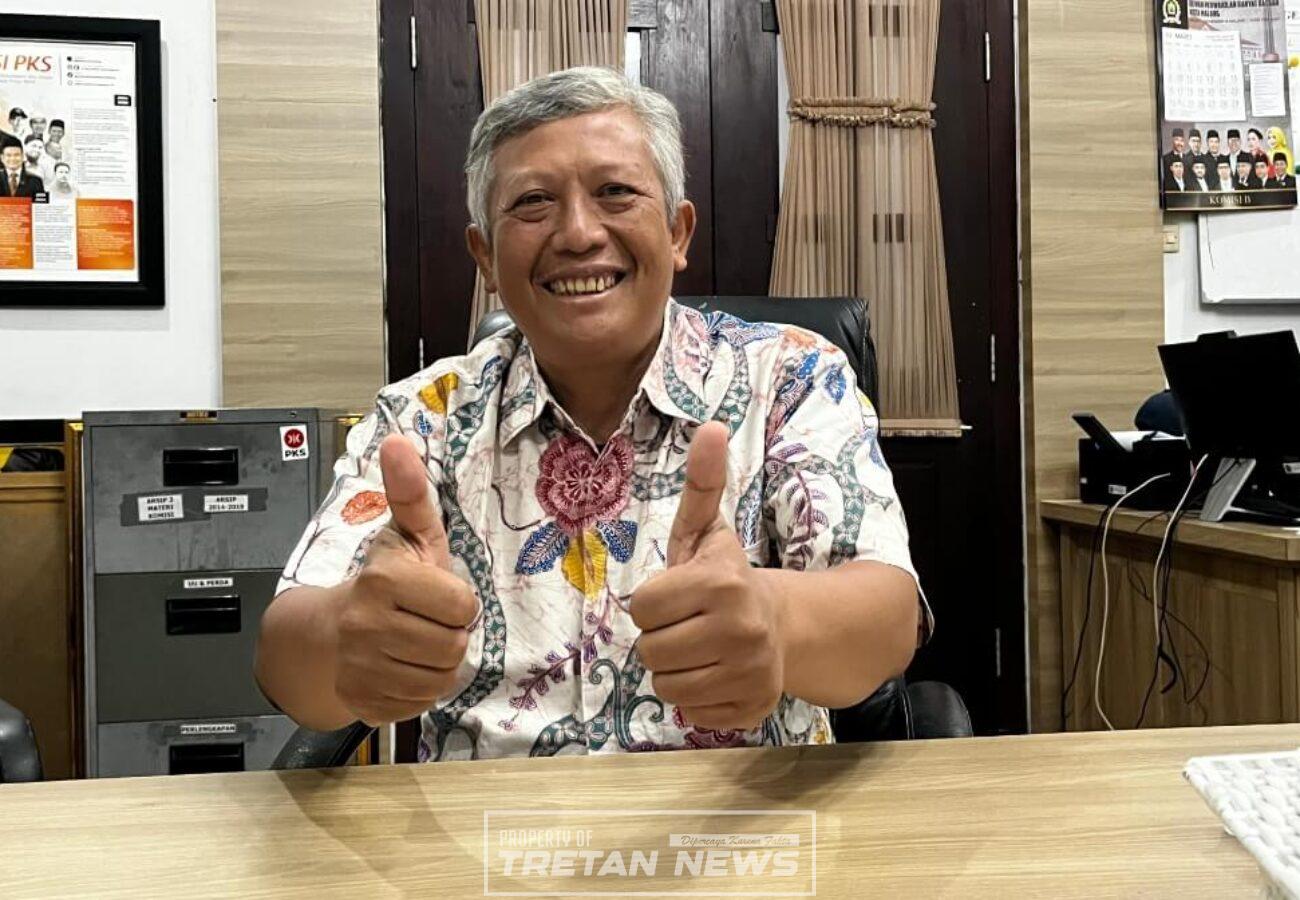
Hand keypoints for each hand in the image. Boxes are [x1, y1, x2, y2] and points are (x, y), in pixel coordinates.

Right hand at [332, 434, 477, 725]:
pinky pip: (421, 702)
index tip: (436, 593)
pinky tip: (403, 667)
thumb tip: (399, 442)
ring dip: (439, 663)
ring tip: (417, 642)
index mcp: (384, 582)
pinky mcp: (365, 702)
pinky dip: (420, 689)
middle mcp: (369, 627)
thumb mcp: (403, 535)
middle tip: (427, 621)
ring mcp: (364, 669)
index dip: (456, 600)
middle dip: (450, 633)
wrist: (323, 635)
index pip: (462, 605)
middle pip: (454, 646)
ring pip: (441, 678)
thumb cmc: (378, 582)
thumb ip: (410, 493)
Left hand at [630, 421, 784, 731]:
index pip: (641, 608)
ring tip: (699, 649)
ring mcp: (749, 673)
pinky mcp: (753, 709)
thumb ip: (702, 483)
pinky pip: (693, 715)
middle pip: (650, 652)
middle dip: (660, 638)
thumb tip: (710, 426)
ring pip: (667, 688)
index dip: (651, 603)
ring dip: (674, 671)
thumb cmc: (725, 577)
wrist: (781, 624)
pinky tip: (716, 675)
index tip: (675, 596)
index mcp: (720, 583)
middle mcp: (739, 629)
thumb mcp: (706, 530)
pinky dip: (698, 701)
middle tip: (687, 625)